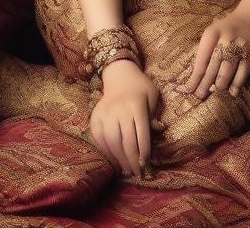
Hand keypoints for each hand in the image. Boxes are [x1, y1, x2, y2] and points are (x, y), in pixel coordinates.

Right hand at [89, 60, 159, 178]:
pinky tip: (115, 160)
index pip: (142, 134)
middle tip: (138, 174)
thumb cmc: (141, 88)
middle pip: (127, 141)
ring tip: (127, 170)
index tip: (147, 166)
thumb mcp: (153, 97)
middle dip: (133, 161)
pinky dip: (107, 152)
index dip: (144, 153)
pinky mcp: (96, 116)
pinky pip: (100, 139)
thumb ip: (152, 118)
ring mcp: (106, 113)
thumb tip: (153, 140)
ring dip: (120, 160)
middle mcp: (120, 109)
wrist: (120, 74)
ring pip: (113, 142)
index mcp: (137, 105)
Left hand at [186, 0, 249, 98]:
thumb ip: (205, 53)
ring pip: (226, 72)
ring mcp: (238, 48)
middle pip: (212, 68)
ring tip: (214, 93)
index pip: (201, 60)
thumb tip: (197, 79)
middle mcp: (224, 40)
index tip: (188, 90)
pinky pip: (242, 74)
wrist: (247, 19)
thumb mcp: (211, 34)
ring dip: (219, 85)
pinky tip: (231, 92)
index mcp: (211, 34)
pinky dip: (236, 85)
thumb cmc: (223, 31)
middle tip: (199, 96)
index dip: (195, 78)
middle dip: (204, 85)